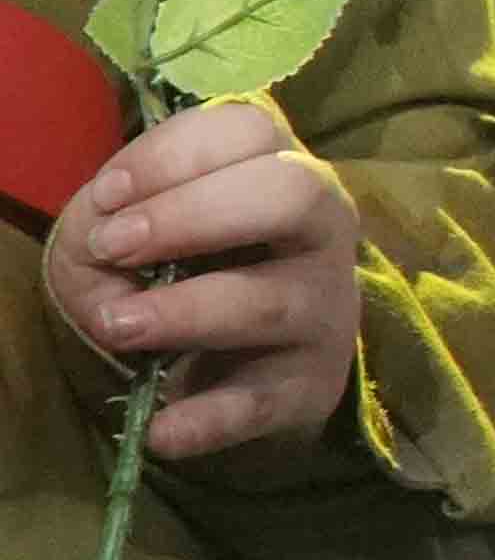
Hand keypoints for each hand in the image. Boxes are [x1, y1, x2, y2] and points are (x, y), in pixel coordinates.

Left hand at [36, 99, 363, 468]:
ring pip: (272, 302)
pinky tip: (163, 429)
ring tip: (115, 326)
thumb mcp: (129, 227)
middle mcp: (323, 229)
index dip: (174, 156)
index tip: (108, 195)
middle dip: (191, 216)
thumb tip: (104, 243)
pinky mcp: (310, 385)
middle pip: (291, 194)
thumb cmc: (178, 267)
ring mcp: (326, 308)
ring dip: (185, 311)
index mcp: (279, 168)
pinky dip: (211, 419)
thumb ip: (103, 220)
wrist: (234, 359)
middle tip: (115, 247)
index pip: (251, 130)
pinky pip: (264, 402)